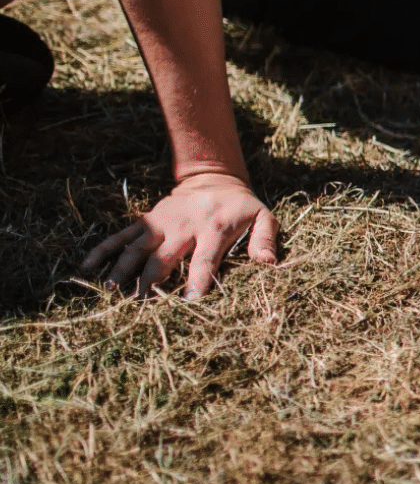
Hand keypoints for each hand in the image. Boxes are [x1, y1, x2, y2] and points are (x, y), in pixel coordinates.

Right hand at [80, 172, 277, 298]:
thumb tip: (268, 263)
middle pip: (163, 257)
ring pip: (137, 248)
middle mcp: (183, 226)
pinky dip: (103, 250)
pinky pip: (121, 236)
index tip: (189, 300)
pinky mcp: (146, 222)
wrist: (213, 179)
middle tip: (138, 305)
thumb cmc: (241, 207)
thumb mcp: (263, 218)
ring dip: (122, 269)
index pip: (205, 258)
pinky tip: (87, 267)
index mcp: (214, 228)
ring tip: (111, 291)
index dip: (198, 279)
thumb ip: (265, 239)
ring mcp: (160, 223)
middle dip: (150, 281)